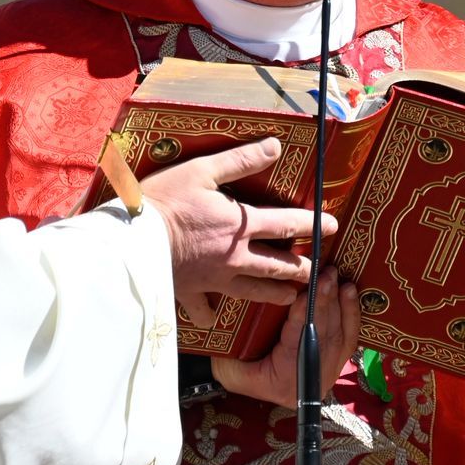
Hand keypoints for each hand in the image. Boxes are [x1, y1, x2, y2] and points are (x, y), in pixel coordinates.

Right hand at [142, 138, 331, 326]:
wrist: (133, 241)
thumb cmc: (166, 201)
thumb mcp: (203, 170)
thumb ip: (241, 160)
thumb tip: (276, 146)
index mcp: (240, 225)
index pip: (285, 224)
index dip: (312, 225)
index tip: (332, 226)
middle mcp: (234, 257)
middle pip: (277, 266)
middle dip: (301, 269)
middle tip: (318, 273)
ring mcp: (215, 279)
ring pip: (254, 291)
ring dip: (274, 294)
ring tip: (289, 297)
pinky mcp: (191, 293)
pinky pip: (206, 310)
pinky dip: (212, 314)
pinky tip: (215, 317)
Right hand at [211, 268, 359, 407]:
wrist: (245, 381)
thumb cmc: (234, 367)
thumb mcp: (230, 363)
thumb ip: (242, 342)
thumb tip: (248, 306)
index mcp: (284, 383)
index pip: (297, 344)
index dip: (302, 317)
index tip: (305, 291)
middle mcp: (311, 380)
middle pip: (323, 337)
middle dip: (325, 303)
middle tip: (326, 275)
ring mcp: (326, 372)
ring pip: (339, 335)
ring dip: (339, 304)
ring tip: (336, 278)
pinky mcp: (335, 362)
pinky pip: (347, 337)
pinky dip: (350, 313)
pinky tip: (349, 292)